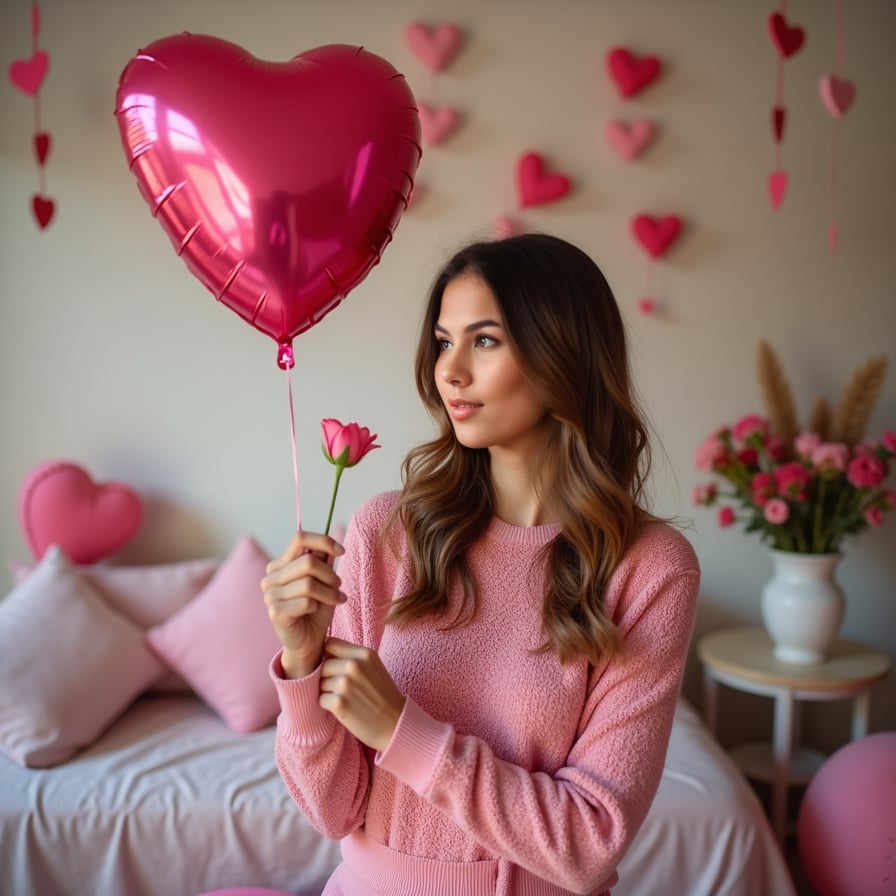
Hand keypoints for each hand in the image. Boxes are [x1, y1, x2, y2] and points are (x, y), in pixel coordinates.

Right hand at [262, 530, 345, 677]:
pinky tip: (318, 612)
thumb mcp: (324, 580)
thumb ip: (325, 560)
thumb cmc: (316, 609)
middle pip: (308, 561)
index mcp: (280, 564)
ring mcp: (270, 595)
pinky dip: (318, 606)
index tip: (341, 551)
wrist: (308, 642)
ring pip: (309, 583)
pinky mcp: (274, 612)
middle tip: (339, 586)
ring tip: (336, 599)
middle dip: (330, 574)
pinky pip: (305, 602)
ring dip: (329, 592)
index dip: (323, 541)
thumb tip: (334, 538)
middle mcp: (271, 577)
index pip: (299, 538)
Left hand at [319, 637, 405, 752]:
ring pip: (319, 682)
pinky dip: (327, 705)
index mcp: (364, 654)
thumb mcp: (374, 667)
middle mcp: (354, 665)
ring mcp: (345, 683)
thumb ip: (353, 657)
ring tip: (345, 698)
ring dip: (328, 691)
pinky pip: (320, 698)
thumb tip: (325, 653)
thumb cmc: (383, 695)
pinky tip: (343, 708)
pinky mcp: (339, 703)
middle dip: (328, 676)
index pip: (330, 643)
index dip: (329, 655)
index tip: (336, 667)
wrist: (395, 724)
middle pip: (323, 664)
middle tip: (342, 688)